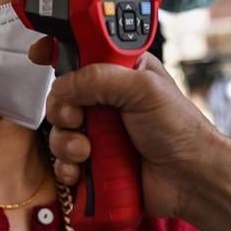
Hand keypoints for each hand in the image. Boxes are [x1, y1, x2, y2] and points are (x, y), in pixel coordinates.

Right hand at [29, 39, 223, 218]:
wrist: (191, 179)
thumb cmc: (180, 128)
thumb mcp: (143, 88)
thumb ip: (98, 78)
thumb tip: (61, 86)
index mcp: (120, 72)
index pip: (80, 53)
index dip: (57, 51)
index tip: (39, 56)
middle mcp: (106, 101)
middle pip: (61, 96)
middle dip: (62, 110)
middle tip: (78, 119)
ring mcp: (99, 133)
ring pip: (59, 132)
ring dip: (66, 143)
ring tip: (88, 152)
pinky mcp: (95, 164)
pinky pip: (64, 164)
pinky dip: (68, 168)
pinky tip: (83, 172)